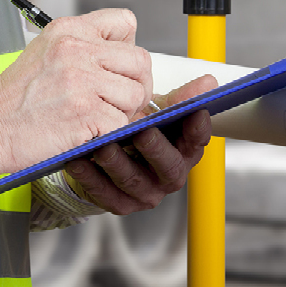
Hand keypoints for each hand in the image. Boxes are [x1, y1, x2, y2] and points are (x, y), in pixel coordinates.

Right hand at [0, 9, 152, 177]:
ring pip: (135, 94)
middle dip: (135, 85)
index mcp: (67, 30)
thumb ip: (83, 48)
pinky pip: (122, 123)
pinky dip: (110, 134)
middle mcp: (75, 49)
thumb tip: (125, 63)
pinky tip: (87, 133)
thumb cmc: (13, 99)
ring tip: (97, 118)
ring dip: (123, 112)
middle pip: (139, 60)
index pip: (125, 22)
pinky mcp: (85, 112)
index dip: (127, 48)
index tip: (116, 68)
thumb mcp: (45, 52)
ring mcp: (81, 80)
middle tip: (119, 102)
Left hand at [63, 74, 216, 214]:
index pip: (198, 141)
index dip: (198, 130)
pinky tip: (77, 161)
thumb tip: (208, 83)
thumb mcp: (156, 112)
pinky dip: (90, 178)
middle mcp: (170, 174)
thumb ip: (178, 99)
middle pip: (169, 167)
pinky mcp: (121, 203)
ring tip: (102, 146)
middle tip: (142, 132)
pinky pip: (105, 194)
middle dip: (156, 148)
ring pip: (134, 181)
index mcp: (184, 150)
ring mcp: (146, 192)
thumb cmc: (137, 130)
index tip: (194, 114)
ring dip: (117, 163)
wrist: (107, 156)